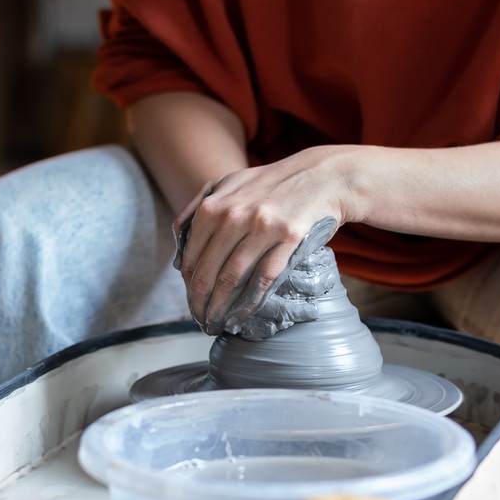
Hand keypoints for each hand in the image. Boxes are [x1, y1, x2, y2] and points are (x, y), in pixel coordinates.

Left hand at [175, 146, 363, 330]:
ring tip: (217, 323)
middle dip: (200, 302)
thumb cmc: (271, 184)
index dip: (188, 286)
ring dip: (220, 307)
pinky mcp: (288, 239)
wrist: (322, 176)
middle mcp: (234, 216)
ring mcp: (262, 227)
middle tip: (202, 320)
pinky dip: (249, 302)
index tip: (192, 301)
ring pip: (232, 278)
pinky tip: (241, 315)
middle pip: (207, 272)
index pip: (191, 257)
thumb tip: (178, 251)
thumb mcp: (228, 184)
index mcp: (214, 206)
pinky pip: (263, 279)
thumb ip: (198, 209)